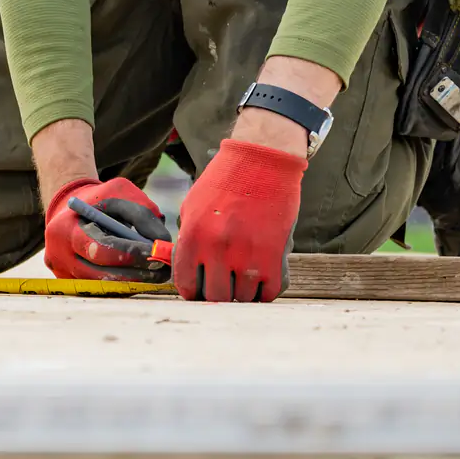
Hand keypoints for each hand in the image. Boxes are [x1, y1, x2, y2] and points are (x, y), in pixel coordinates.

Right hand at [43, 175, 170, 281]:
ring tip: (158, 273)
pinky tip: (141, 275)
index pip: (99, 249)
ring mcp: (65, 273)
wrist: (70, 208)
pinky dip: (124, 284)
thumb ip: (141, 214)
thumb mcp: (118, 192)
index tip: (156, 253)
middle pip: (101, 274)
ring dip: (134, 281)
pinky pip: (103, 289)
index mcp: (66, 229)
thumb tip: (162, 242)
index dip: (130, 254)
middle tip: (163, 268)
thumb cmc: (99, 199)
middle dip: (136, 272)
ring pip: (104, 286)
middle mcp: (60, 255)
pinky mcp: (73, 283)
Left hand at [174, 139, 305, 302]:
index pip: (187, 285)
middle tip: (223, 284)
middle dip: (217, 294)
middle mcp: (218, 249)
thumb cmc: (225, 179)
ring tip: (242, 276)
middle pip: (215, 297)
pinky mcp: (274, 257)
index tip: (200, 289)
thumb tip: (184, 268)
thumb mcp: (192, 205)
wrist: (262, 159)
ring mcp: (247, 256)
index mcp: (193, 236)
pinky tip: (260, 277)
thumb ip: (187, 239)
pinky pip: (269, 293)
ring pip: (242, 298)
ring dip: (242, 292)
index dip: (193, 291)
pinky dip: (264, 290)